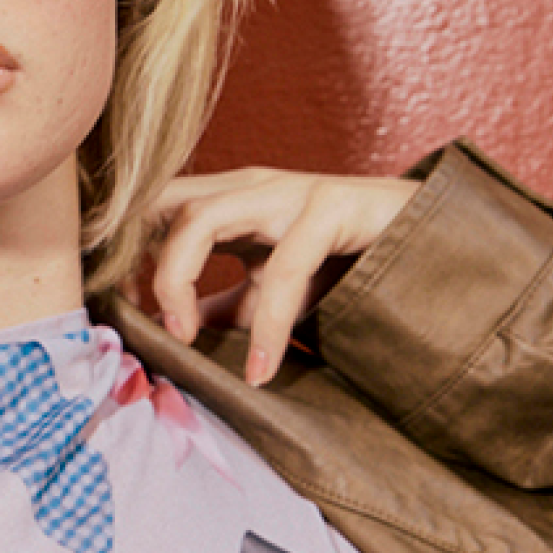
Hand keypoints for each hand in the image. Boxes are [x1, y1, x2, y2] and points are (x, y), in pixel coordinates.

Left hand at [145, 166, 416, 384]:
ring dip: (177, 278)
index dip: (121, 244)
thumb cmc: (354, 261)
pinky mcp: (334, 208)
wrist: (439, 236)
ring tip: (185, 336)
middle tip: (140, 315)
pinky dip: (266, 322)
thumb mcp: (278, 287)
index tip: (113, 297)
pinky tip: (261, 367)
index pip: (152, 204)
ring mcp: (289, 192)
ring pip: (202, 217)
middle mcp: (251, 186)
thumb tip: (181, 330)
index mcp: (231, 198)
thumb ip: (230, 302)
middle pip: (162, 201)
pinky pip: (285, 265)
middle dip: (133, 252)